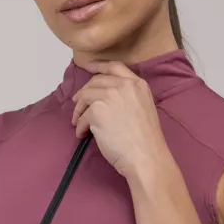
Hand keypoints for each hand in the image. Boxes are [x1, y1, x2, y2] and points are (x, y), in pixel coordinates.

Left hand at [70, 60, 168, 182]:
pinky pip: (83, 116)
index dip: (98, 65)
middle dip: (84, 91)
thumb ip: (128, 98)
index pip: (114, 67)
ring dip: (79, 110)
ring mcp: (110, 96)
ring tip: (78, 122)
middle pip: (96, 81)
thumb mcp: (144, 109)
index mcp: (138, 84)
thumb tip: (106, 100)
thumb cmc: (147, 141)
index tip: (86, 66)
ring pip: (86, 96)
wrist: (146, 157)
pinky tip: (82, 135)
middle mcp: (124, 85)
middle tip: (77, 102)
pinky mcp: (97, 111)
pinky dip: (80, 126)